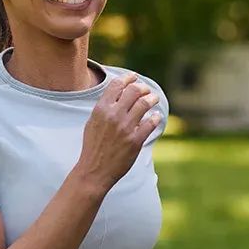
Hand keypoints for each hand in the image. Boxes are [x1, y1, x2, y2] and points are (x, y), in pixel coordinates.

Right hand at [73, 72, 160, 190]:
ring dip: (152, 99)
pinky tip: (156, 117)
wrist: (94, 170)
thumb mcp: (92, 122)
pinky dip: (155, 117)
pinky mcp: (135, 141)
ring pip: (144, 104)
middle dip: (143, 88)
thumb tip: (117, 94)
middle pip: (134, 91)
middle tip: (146, 90)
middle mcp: (114, 115)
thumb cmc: (93, 146)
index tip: (134, 77)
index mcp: (101, 109)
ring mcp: (125, 128)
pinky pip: (151, 123)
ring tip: (154, 99)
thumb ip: (104, 108)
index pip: (117, 85)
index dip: (128, 78)